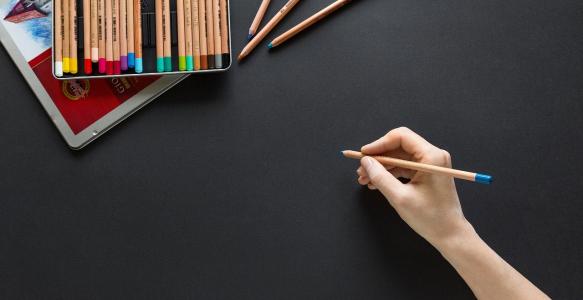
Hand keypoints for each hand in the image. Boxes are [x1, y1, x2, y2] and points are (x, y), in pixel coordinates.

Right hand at [356, 127, 473, 246]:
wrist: (449, 234)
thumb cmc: (431, 218)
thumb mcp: (400, 197)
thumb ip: (380, 177)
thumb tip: (365, 162)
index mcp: (432, 157)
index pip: (401, 137)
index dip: (379, 143)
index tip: (364, 154)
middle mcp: (433, 156)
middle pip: (399, 146)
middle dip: (378, 158)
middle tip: (361, 169)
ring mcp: (430, 164)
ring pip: (399, 157)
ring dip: (381, 167)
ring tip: (365, 179)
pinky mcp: (427, 172)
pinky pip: (404, 167)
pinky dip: (390, 173)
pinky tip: (376, 183)